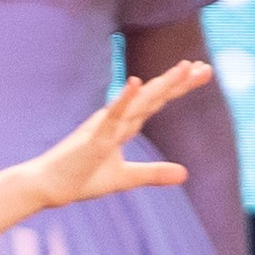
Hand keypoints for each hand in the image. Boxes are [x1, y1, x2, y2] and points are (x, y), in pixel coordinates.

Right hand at [23, 66, 207, 208]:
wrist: (49, 188)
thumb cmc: (82, 178)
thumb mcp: (127, 178)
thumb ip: (154, 173)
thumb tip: (185, 173)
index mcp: (125, 125)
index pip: (157, 101)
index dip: (179, 86)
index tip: (202, 70)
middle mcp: (117, 119)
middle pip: (154, 96)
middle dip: (179, 81)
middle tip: (205, 66)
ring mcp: (105, 125)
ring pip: (139, 101)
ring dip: (162, 84)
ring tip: (184, 67)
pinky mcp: (94, 136)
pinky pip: (111, 115)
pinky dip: (124, 99)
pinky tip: (136, 83)